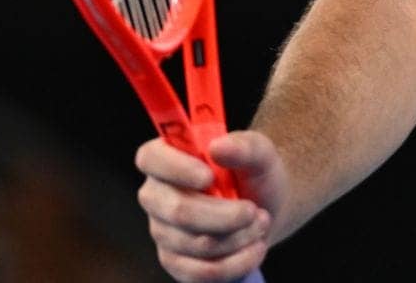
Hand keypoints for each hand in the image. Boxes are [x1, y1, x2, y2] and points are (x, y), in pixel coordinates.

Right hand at [135, 130, 287, 281]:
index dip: (176, 169)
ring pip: (196, 244)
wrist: (265, 207)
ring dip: (239, 237)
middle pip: (178, 212)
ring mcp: (162, 231)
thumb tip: (218, 147)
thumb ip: (245, 146)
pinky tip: (255, 247)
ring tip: (260, 222)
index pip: (150, 158)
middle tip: (254, 211)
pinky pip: (200, 272)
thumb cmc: (255, 174)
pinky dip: (236, 262)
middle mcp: (156, 196)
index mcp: (167, 158)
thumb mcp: (261, 153)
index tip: (209, 176)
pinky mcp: (176, 262)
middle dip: (225, 216)